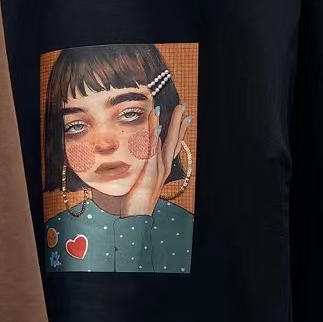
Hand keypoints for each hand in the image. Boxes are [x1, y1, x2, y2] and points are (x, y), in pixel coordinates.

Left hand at [122, 103, 189, 217]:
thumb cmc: (137, 200)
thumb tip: (139, 159)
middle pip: (174, 140)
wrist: (138, 215)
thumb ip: (143, 169)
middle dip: (178, 122)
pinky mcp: (150, 170)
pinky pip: (153, 150)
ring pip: (165, 141)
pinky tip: (157, 124)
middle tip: (183, 106)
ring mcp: (158, 168)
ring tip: (172, 109)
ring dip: (169, 124)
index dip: (178, 131)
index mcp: (162, 167)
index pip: (173, 145)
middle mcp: (164, 166)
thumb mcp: (142, 180)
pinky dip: (155, 136)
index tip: (184, 117)